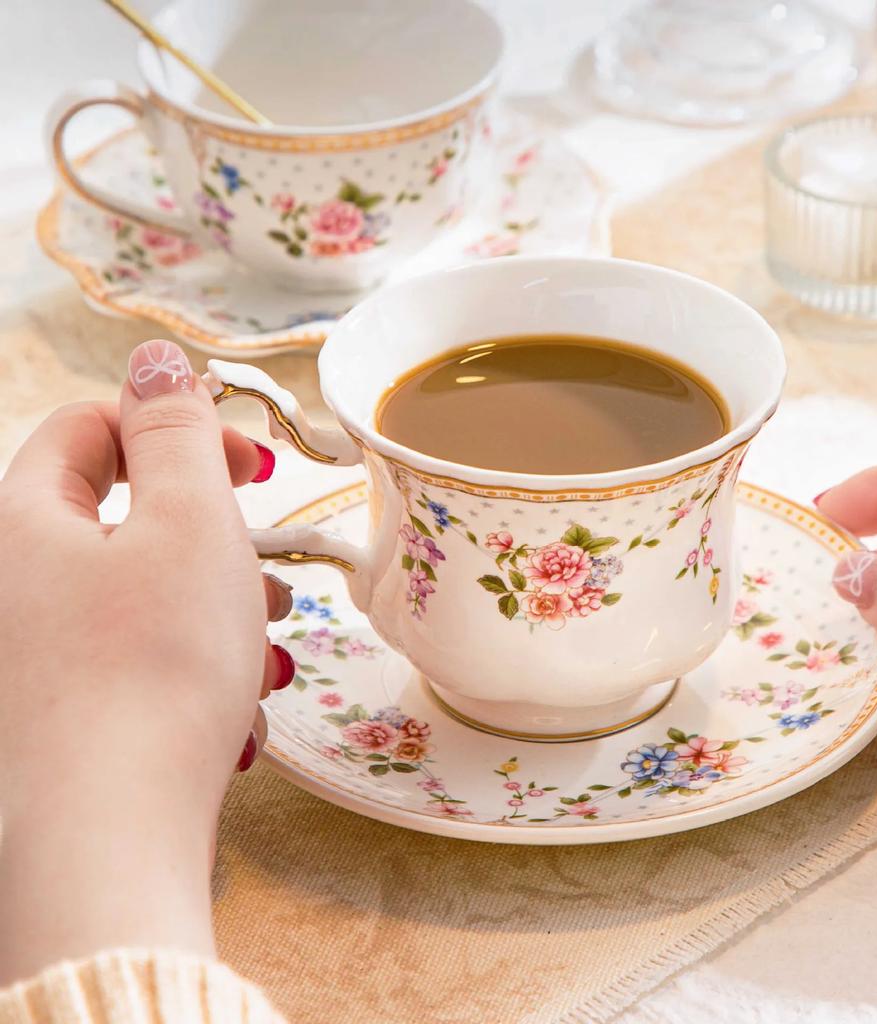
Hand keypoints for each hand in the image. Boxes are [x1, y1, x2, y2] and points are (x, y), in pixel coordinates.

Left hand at [0, 340, 292, 982]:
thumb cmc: (154, 665)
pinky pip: (142, 665)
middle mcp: (17, 587)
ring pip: (142, 600)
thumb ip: (177, 430)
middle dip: (211, 534)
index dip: (176, 427)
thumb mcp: (188, 521)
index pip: (89, 428)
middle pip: (122, 520)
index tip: (250, 462)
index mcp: (28, 521)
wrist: (111, 836)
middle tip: (264, 561)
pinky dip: (195, 672)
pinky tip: (238, 710)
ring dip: (216, 610)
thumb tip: (158, 361)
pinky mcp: (69, 719)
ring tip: (269, 647)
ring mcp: (38, 659)